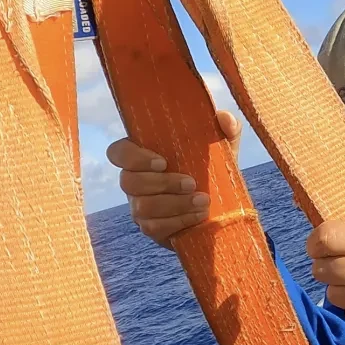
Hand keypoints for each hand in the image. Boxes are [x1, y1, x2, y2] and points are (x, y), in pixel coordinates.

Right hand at [106, 109, 240, 246]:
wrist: (223, 209)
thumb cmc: (213, 171)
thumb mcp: (223, 150)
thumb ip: (227, 130)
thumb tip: (224, 117)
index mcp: (143, 155)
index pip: (118, 152)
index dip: (132, 157)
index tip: (162, 162)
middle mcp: (135, 180)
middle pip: (127, 181)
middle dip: (162, 183)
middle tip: (192, 183)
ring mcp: (139, 206)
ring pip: (142, 206)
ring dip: (175, 204)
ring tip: (203, 201)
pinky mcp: (150, 228)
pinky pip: (154, 227)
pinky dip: (179, 221)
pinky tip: (199, 216)